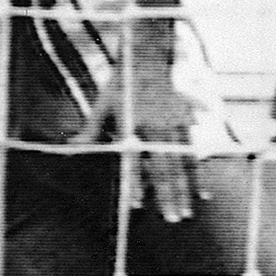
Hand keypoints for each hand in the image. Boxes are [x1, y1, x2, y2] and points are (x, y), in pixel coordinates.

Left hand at [83, 28, 197, 222]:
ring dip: (185, 191)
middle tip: (173, 219)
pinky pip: (193, 154)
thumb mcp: (102, 104)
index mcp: (134, 126)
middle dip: (170, 196)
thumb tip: (71, 146)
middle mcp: (156, 129)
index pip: (135, 162)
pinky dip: (198, 174)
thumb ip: (90, 129)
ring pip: (182, 165)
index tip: (138, 205)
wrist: (148, 57)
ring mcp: (174, 127)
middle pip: (165, 169)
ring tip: (187, 212)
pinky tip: (203, 192)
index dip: (136, 184)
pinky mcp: (186, 124)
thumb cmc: (121, 82)